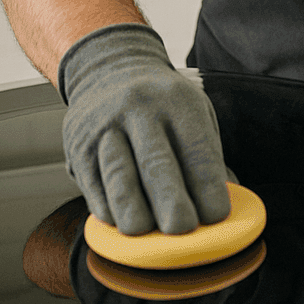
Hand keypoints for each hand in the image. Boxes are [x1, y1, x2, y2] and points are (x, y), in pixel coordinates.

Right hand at [59, 23, 229, 234]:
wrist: (108, 69)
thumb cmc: (163, 103)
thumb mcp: (193, 113)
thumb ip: (208, 156)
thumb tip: (224, 205)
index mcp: (177, 101)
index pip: (196, 148)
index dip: (207, 186)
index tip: (217, 216)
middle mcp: (139, 109)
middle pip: (156, 164)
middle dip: (171, 203)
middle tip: (184, 229)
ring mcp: (105, 127)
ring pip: (119, 178)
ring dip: (135, 213)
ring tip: (148, 233)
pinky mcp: (79, 148)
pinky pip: (95, 187)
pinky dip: (110, 211)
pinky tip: (123, 223)